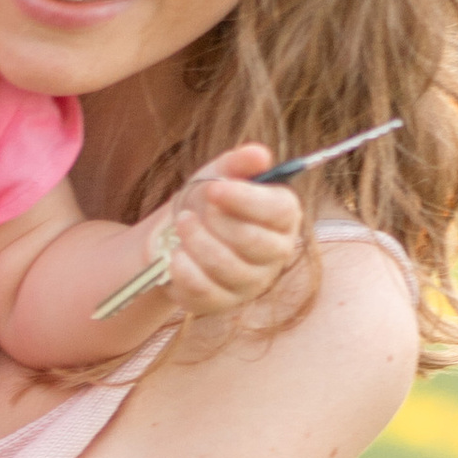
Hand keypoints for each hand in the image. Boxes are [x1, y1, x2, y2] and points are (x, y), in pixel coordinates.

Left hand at [156, 146, 306, 320]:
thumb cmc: (207, 202)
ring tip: (181, 225)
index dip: (246, 200)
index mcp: (282, 217)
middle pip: (256, 242)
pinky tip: (175, 255)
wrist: (175, 234)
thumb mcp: (219, 174)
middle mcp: (275, 253)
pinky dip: (184, 269)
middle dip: (217, 223)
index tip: (214, 188)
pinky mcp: (223, 302)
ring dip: (197, 242)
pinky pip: (205, 290)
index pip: (279, 211)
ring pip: (228, 267)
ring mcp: (251, 282)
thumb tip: (259, 154)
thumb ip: (240, 163)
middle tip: (192, 211)